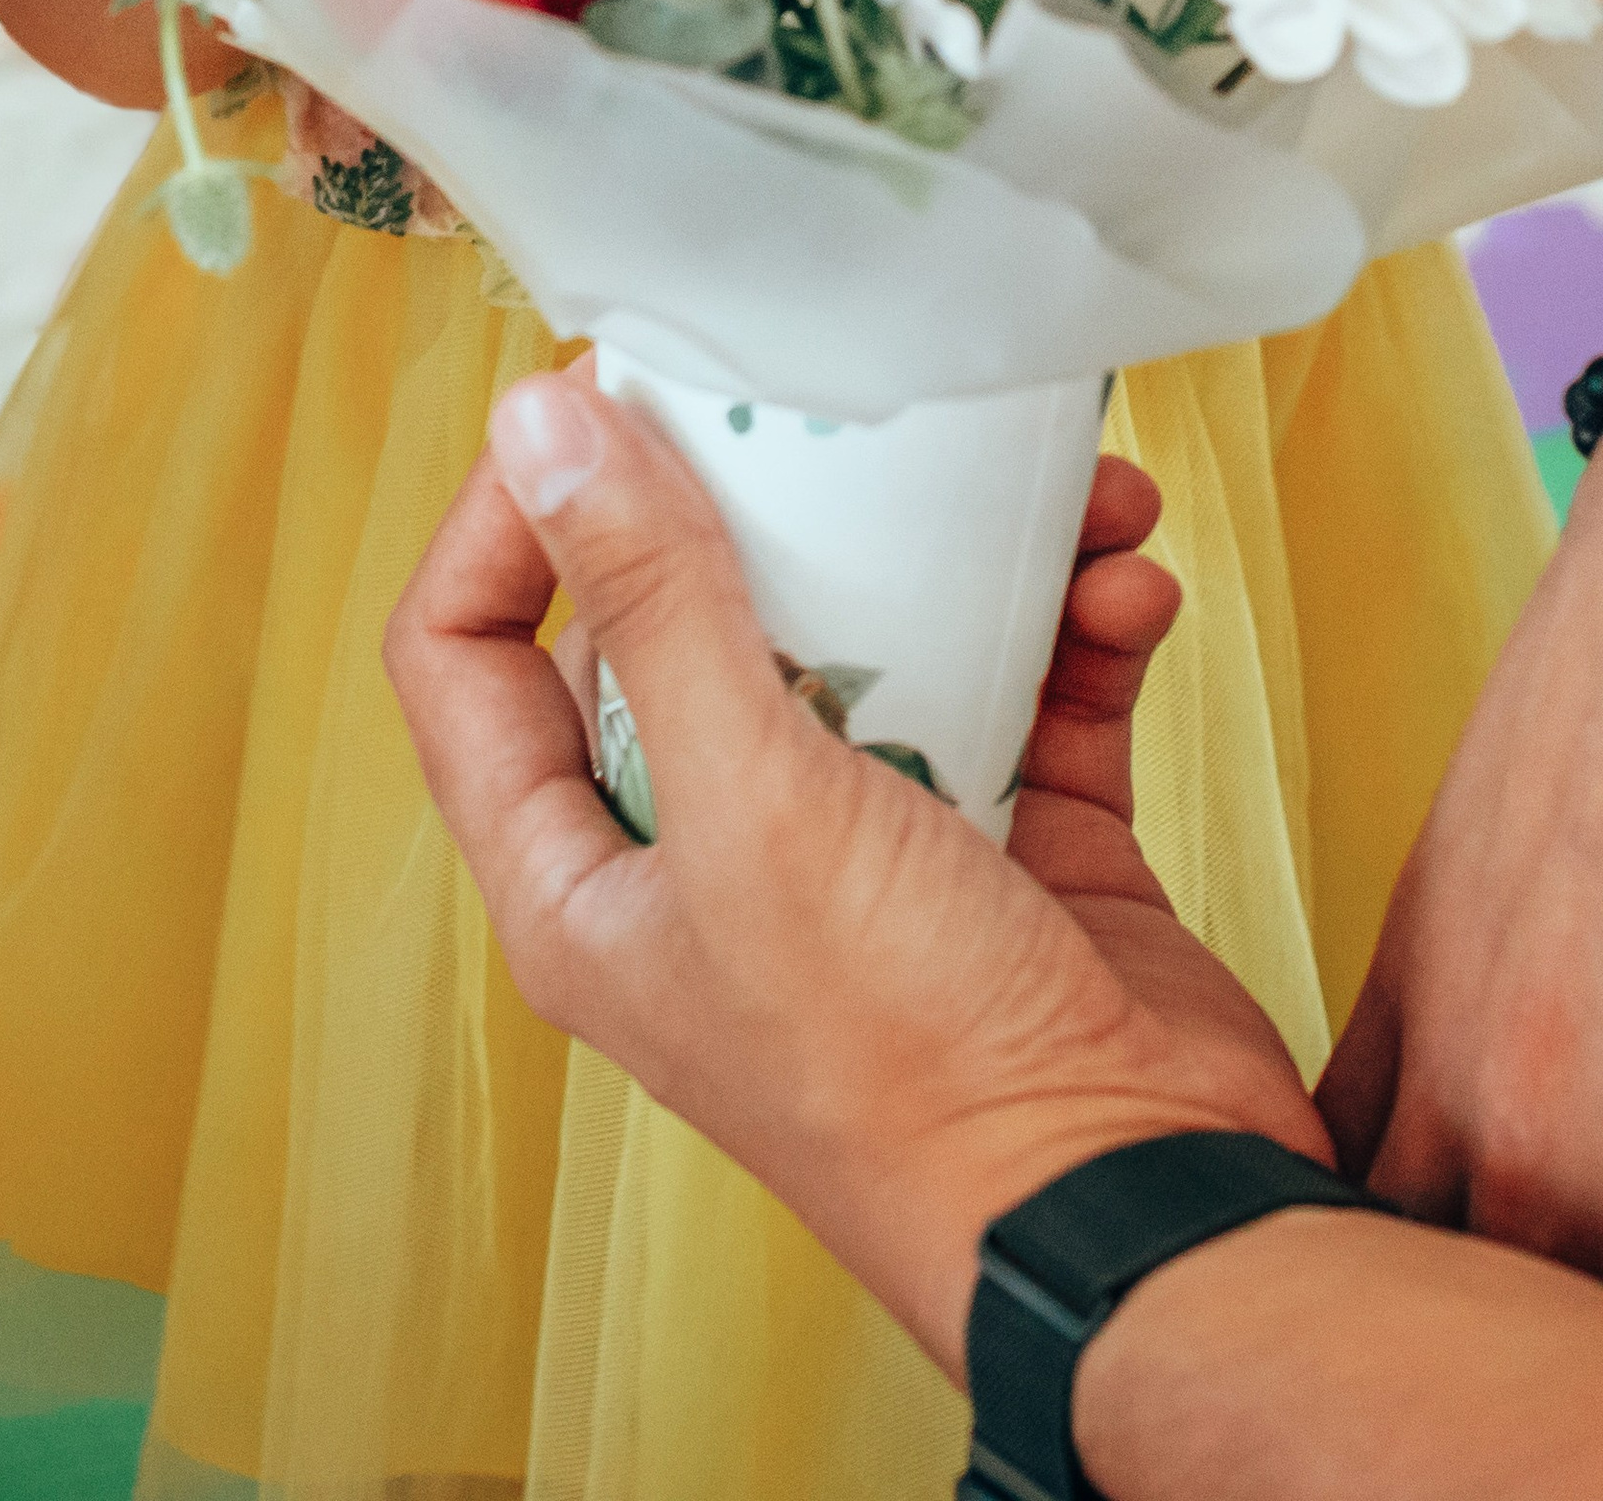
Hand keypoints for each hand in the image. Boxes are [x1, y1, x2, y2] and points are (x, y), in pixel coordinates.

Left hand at [384, 380, 1321, 1377]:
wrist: (1131, 1205)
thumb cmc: (909, 1062)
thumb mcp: (757, 802)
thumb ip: (655, 598)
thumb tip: (538, 421)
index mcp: (585, 877)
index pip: (470, 656)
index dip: (512, 520)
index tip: (605, 397)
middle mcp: (710, 856)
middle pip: (693, 619)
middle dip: (785, 504)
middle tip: (847, 409)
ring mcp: (866, 852)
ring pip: (882, 636)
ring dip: (974, 555)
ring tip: (1072, 499)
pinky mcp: (1009, 846)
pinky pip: (1027, 687)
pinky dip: (1077, 628)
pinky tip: (1127, 591)